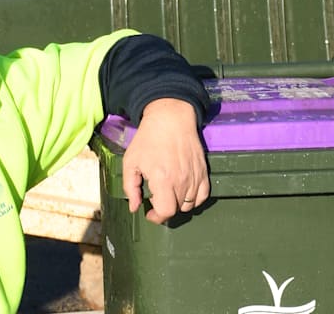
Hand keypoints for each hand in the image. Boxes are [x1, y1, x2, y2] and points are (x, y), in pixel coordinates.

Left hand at [121, 98, 208, 224]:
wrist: (171, 117)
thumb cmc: (148, 138)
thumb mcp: (131, 161)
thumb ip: (130, 188)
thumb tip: (134, 207)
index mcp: (163, 179)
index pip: (166, 212)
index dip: (156, 217)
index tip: (149, 212)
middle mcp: (182, 180)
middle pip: (177, 209)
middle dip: (164, 209)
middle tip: (156, 199)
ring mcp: (195, 176)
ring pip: (190, 204)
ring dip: (178, 204)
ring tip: (169, 194)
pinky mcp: (203, 170)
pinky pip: (203, 195)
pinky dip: (194, 199)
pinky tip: (184, 192)